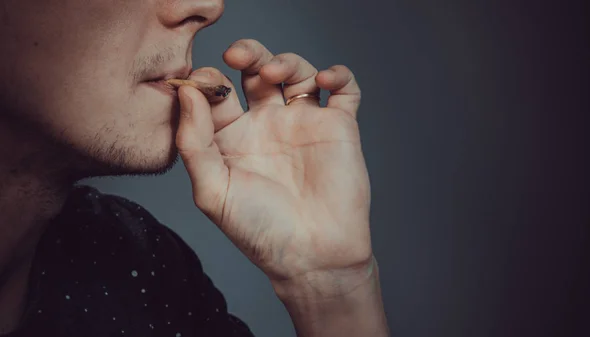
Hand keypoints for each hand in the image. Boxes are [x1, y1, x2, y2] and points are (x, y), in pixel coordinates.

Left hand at [176, 39, 371, 291]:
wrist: (313, 256)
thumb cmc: (261, 231)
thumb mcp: (213, 191)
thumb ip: (193, 141)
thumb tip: (187, 92)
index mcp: (235, 138)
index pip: (218, 93)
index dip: (208, 80)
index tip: (200, 82)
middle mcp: (269, 125)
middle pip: (258, 71)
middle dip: (248, 53)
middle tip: (237, 55)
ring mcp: (305, 124)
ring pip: (298, 72)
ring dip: (287, 60)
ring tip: (275, 73)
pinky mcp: (339, 127)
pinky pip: (344, 89)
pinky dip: (338, 75)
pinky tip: (324, 81)